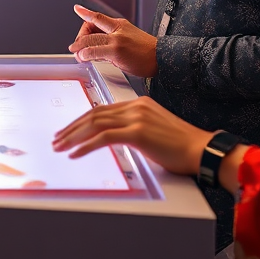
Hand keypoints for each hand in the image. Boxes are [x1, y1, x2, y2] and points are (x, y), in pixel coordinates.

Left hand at [52, 96, 211, 176]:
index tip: (68, 131)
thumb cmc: (182, 146)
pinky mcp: (137, 133)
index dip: (82, 120)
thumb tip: (116, 137)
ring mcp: (136, 118)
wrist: (202, 149)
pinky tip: (75, 154)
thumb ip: (135, 128)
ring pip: (95, 124)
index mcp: (138, 104)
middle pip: (94, 114)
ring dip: (74, 136)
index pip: (102, 109)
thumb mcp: (154, 130)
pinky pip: (104, 138)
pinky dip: (86, 146)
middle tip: (57, 139)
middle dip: (72, 127)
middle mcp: (134, 107)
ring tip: (60, 147)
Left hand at [68, 5, 157, 77]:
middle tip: (75, 46)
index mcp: (120, 24)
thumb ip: (115, 37)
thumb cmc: (147, 50)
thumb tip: (99, 44)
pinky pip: (95, 51)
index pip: (99, 16)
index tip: (77, 9)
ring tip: (77, 54)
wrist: (162, 56)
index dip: (86, 12)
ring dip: (79, 47)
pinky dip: (86, 54)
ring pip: (90, 40)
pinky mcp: (116, 52)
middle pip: (90, 28)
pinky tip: (84, 57)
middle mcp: (117, 30)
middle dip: (79, 38)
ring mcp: (116, 40)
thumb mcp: (130, 35)